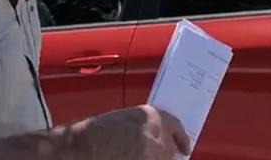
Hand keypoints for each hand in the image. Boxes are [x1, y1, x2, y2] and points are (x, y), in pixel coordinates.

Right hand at [70, 105, 190, 159]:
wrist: (86, 146)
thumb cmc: (97, 132)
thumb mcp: (124, 120)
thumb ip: (143, 127)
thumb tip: (154, 139)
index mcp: (150, 115)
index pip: (175, 126)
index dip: (181, 138)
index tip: (184, 147)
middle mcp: (157, 133)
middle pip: (169, 148)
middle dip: (163, 153)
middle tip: (152, 155)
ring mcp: (154, 154)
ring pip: (162, 159)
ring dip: (154, 158)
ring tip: (133, 155)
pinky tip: (131, 157)